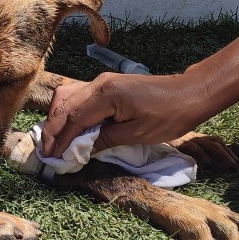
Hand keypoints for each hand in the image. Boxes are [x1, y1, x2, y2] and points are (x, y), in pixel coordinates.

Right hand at [41, 71, 209, 157]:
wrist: (191, 93)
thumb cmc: (169, 115)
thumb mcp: (136, 134)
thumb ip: (104, 140)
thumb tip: (79, 151)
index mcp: (105, 95)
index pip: (72, 119)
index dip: (60, 140)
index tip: (52, 158)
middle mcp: (98, 84)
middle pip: (62, 105)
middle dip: (52, 130)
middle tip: (47, 152)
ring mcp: (101, 82)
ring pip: (66, 97)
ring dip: (57, 118)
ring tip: (55, 140)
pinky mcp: (106, 84)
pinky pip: (78, 96)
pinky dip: (68, 111)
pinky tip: (70, 127)